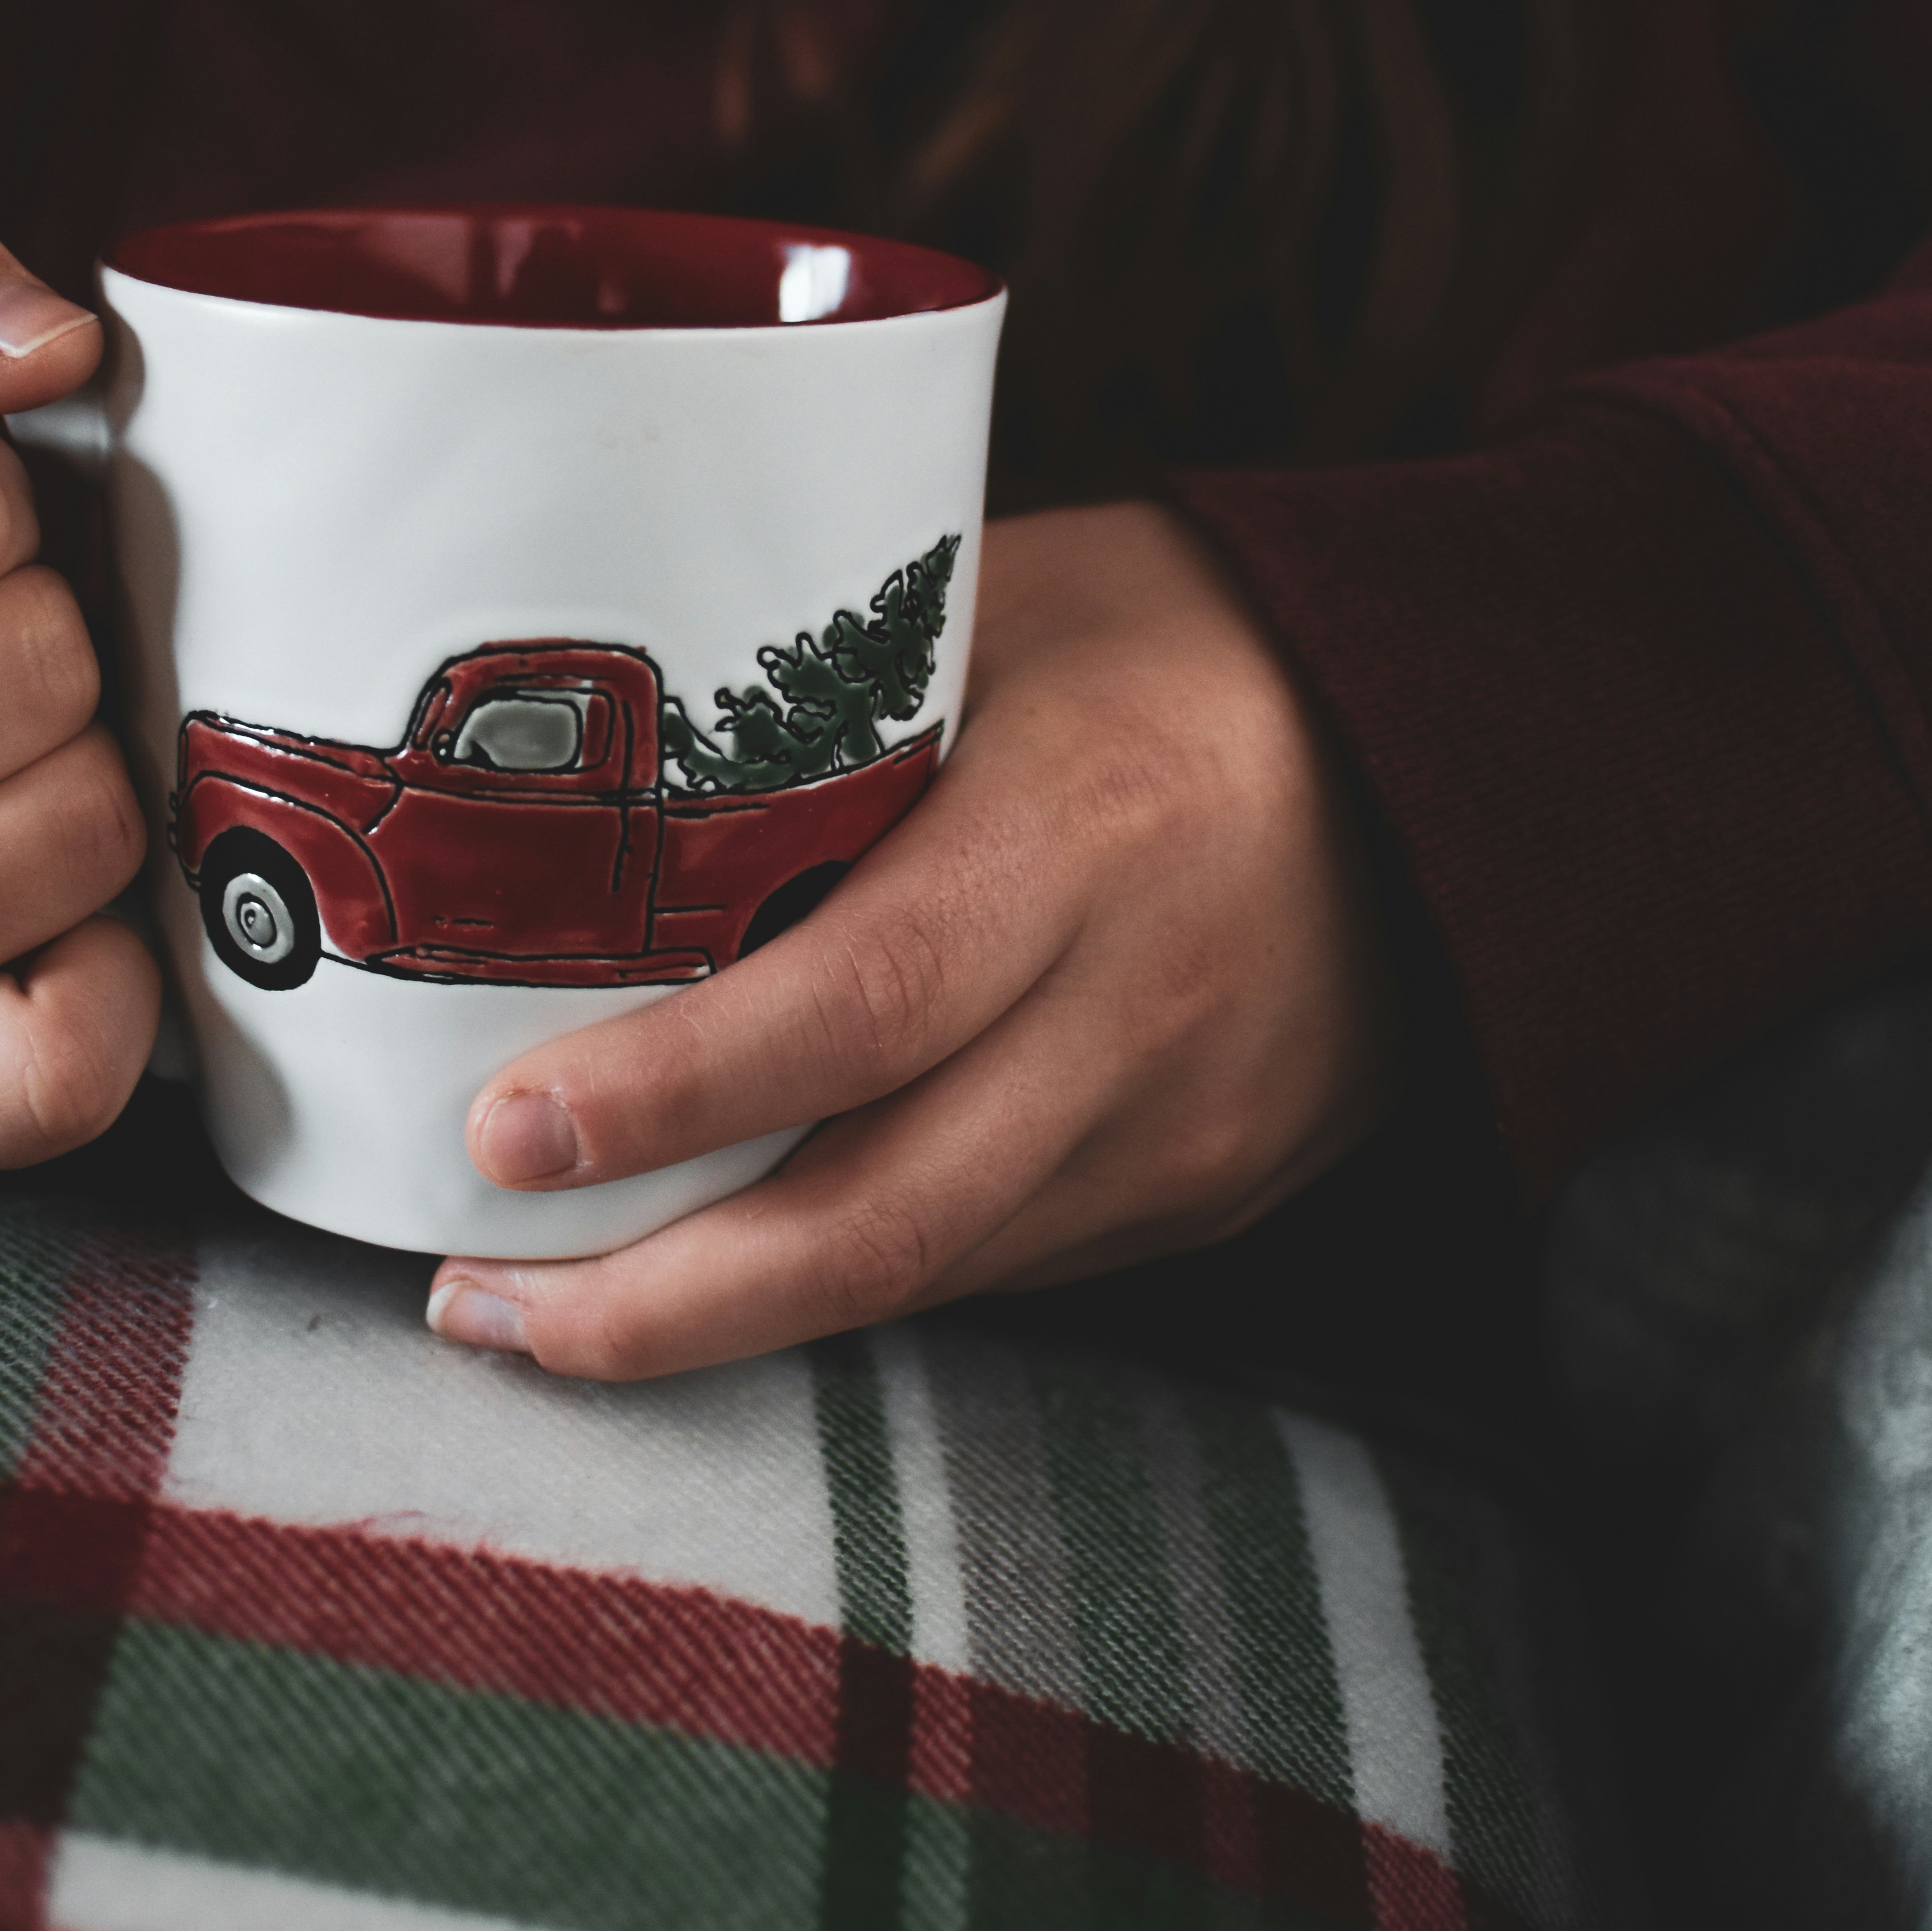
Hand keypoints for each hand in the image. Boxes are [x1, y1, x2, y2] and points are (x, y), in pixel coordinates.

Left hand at [424, 501, 1400, 1376]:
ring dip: (719, 1319)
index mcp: (1085, 833)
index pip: (860, 1006)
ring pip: (923, 1275)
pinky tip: (717, 1265)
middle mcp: (1139, 1011)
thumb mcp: (1002, 611)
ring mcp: (1181, 1130)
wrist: (1459, 740)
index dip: (673, 1096)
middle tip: (472, 1300)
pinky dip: (839, 1281)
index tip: (500, 1135)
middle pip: (877, 1219)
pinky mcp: (1199, 1193)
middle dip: (654, 1302)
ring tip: (540, 1311)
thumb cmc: (1183, 639)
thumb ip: (818, 709)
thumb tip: (579, 774)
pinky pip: (988, 1264)